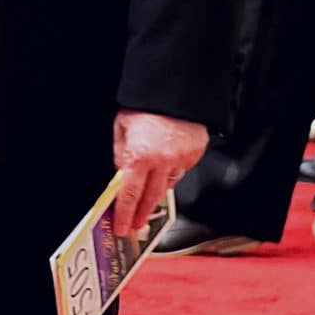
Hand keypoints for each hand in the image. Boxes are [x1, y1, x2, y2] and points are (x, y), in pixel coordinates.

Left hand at [111, 110, 208, 236]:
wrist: (176, 88)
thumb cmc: (146, 102)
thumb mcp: (122, 126)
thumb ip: (120, 154)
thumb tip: (120, 174)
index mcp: (139, 155)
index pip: (129, 195)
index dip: (125, 214)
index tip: (123, 226)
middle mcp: (161, 161)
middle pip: (151, 198)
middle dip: (142, 214)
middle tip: (136, 224)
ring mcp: (180, 159)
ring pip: (168, 186)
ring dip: (157, 195)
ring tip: (149, 200)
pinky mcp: (194, 154)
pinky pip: (181, 171)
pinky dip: (172, 172)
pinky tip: (165, 168)